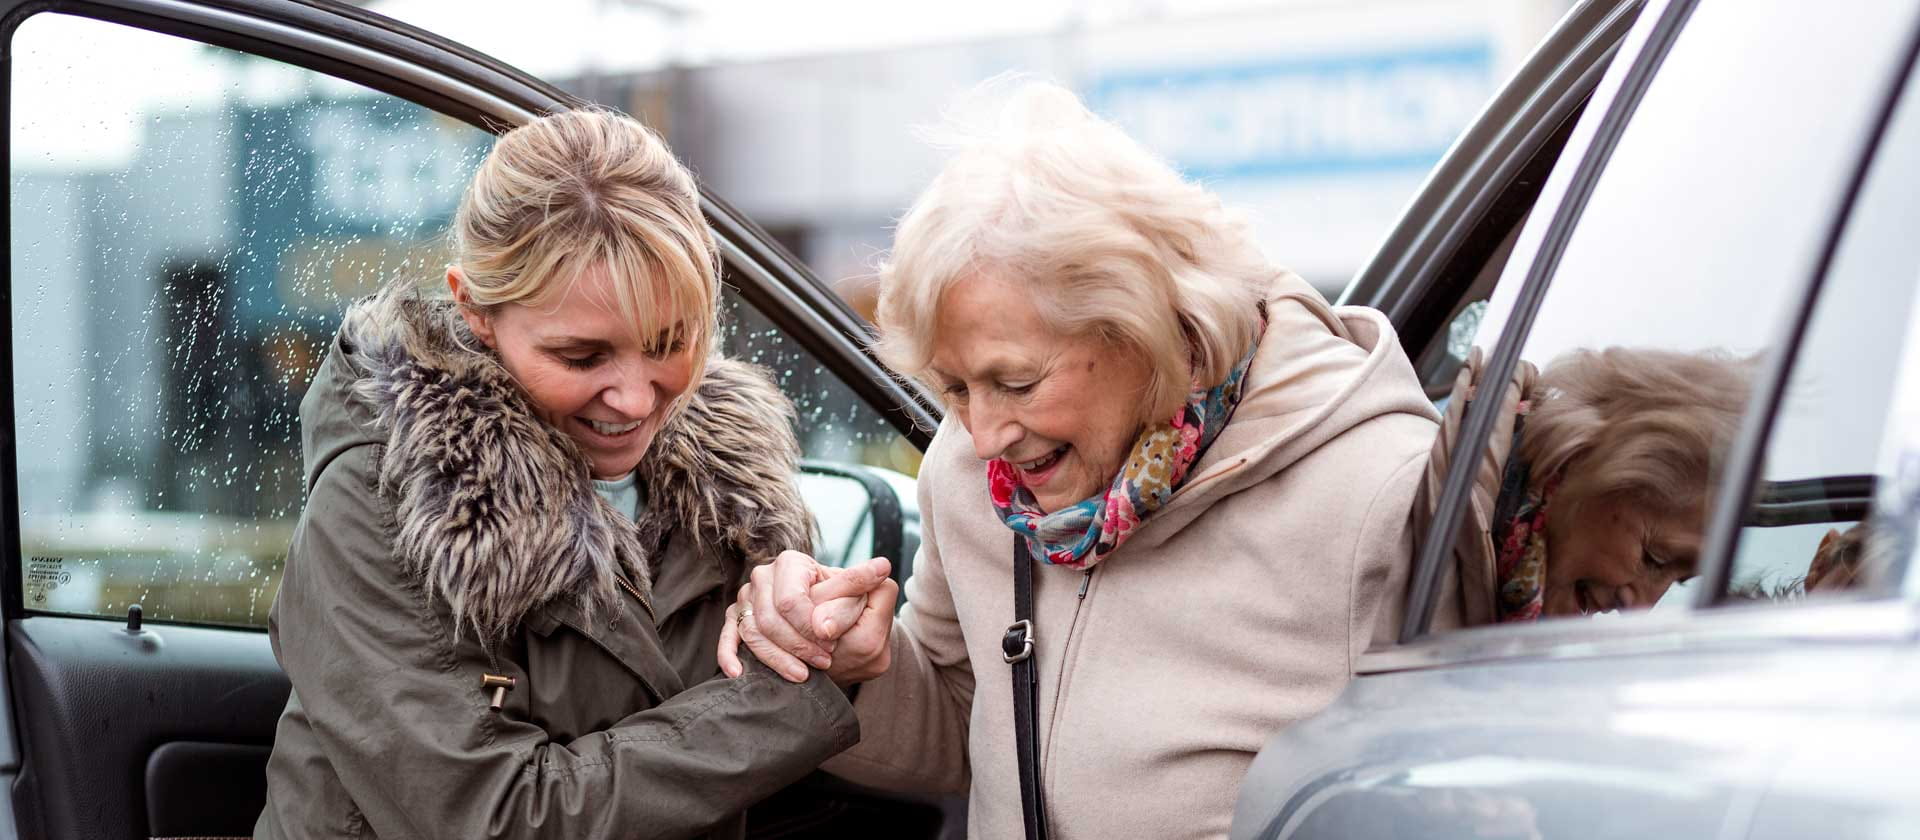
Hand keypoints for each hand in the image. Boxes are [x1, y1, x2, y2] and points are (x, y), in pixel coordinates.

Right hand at [716, 551, 890, 681]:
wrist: (832, 633)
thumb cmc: (844, 612)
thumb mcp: (862, 598)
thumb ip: (866, 585)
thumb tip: (881, 569)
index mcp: (793, 563)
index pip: (791, 600)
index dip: (810, 626)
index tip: (831, 642)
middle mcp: (764, 577)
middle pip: (770, 618)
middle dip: (798, 645)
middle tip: (824, 661)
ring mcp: (746, 599)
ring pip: (753, 632)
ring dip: (778, 658)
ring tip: (804, 674)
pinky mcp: (736, 621)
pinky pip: (726, 638)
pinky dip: (729, 655)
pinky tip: (738, 672)